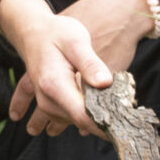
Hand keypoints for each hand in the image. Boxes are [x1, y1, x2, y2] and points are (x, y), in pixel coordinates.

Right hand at [5, 2, 112, 136]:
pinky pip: (66, 118)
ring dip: (94, 118)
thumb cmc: (56, 34)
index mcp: (54, 84)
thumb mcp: (76, 41)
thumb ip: (90, 63)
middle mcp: (47, 100)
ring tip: (112, 111)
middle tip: (125, 117)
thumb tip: (105, 83)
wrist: (33, 32)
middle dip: (103, 122)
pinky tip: (94, 108)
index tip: (124, 127)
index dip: (104, 125)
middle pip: (81, 121)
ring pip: (76, 122)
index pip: (83, 116)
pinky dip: (82, 116)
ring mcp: (46, 105)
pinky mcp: (49, 105)